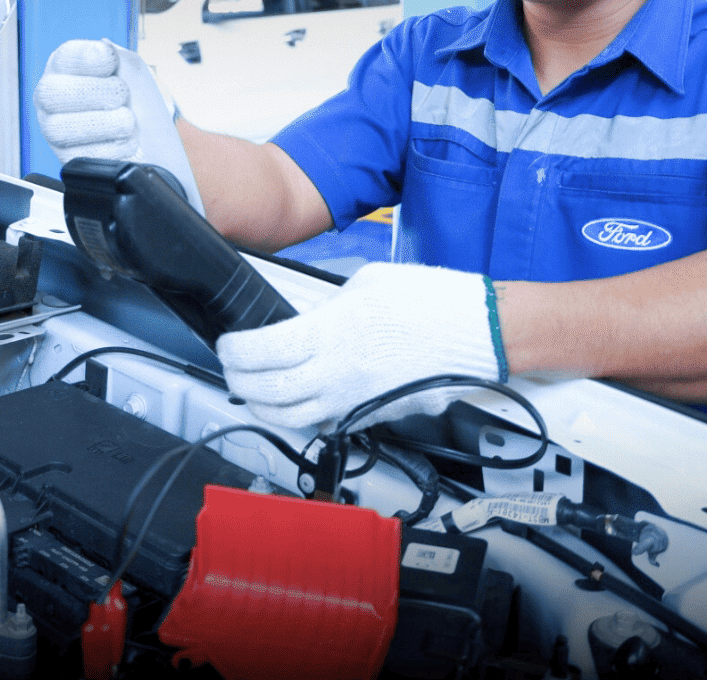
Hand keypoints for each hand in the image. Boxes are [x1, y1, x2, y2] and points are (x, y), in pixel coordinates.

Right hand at [33, 39, 203, 213]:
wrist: (158, 145)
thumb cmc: (141, 104)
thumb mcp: (135, 73)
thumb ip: (120, 57)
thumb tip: (104, 47)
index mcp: (66, 68)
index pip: (63, 58)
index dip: (89, 59)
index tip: (111, 63)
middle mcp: (52, 98)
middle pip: (51, 93)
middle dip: (95, 92)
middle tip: (121, 95)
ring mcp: (55, 130)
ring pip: (60, 128)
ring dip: (106, 123)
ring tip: (128, 121)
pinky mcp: (67, 160)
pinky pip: (79, 156)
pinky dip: (112, 148)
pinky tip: (125, 141)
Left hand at [216, 262, 506, 429]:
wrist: (480, 333)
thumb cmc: (435, 302)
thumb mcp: (368, 284)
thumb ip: (330, 306)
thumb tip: (311, 319)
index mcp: (331, 334)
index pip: (261, 353)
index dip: (234, 351)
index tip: (227, 345)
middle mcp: (338, 373)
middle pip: (268, 392)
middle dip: (240, 381)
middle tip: (233, 368)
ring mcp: (355, 400)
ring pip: (291, 419)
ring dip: (265, 408)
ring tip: (254, 393)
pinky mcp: (374, 415)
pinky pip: (327, 423)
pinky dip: (304, 418)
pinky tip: (299, 404)